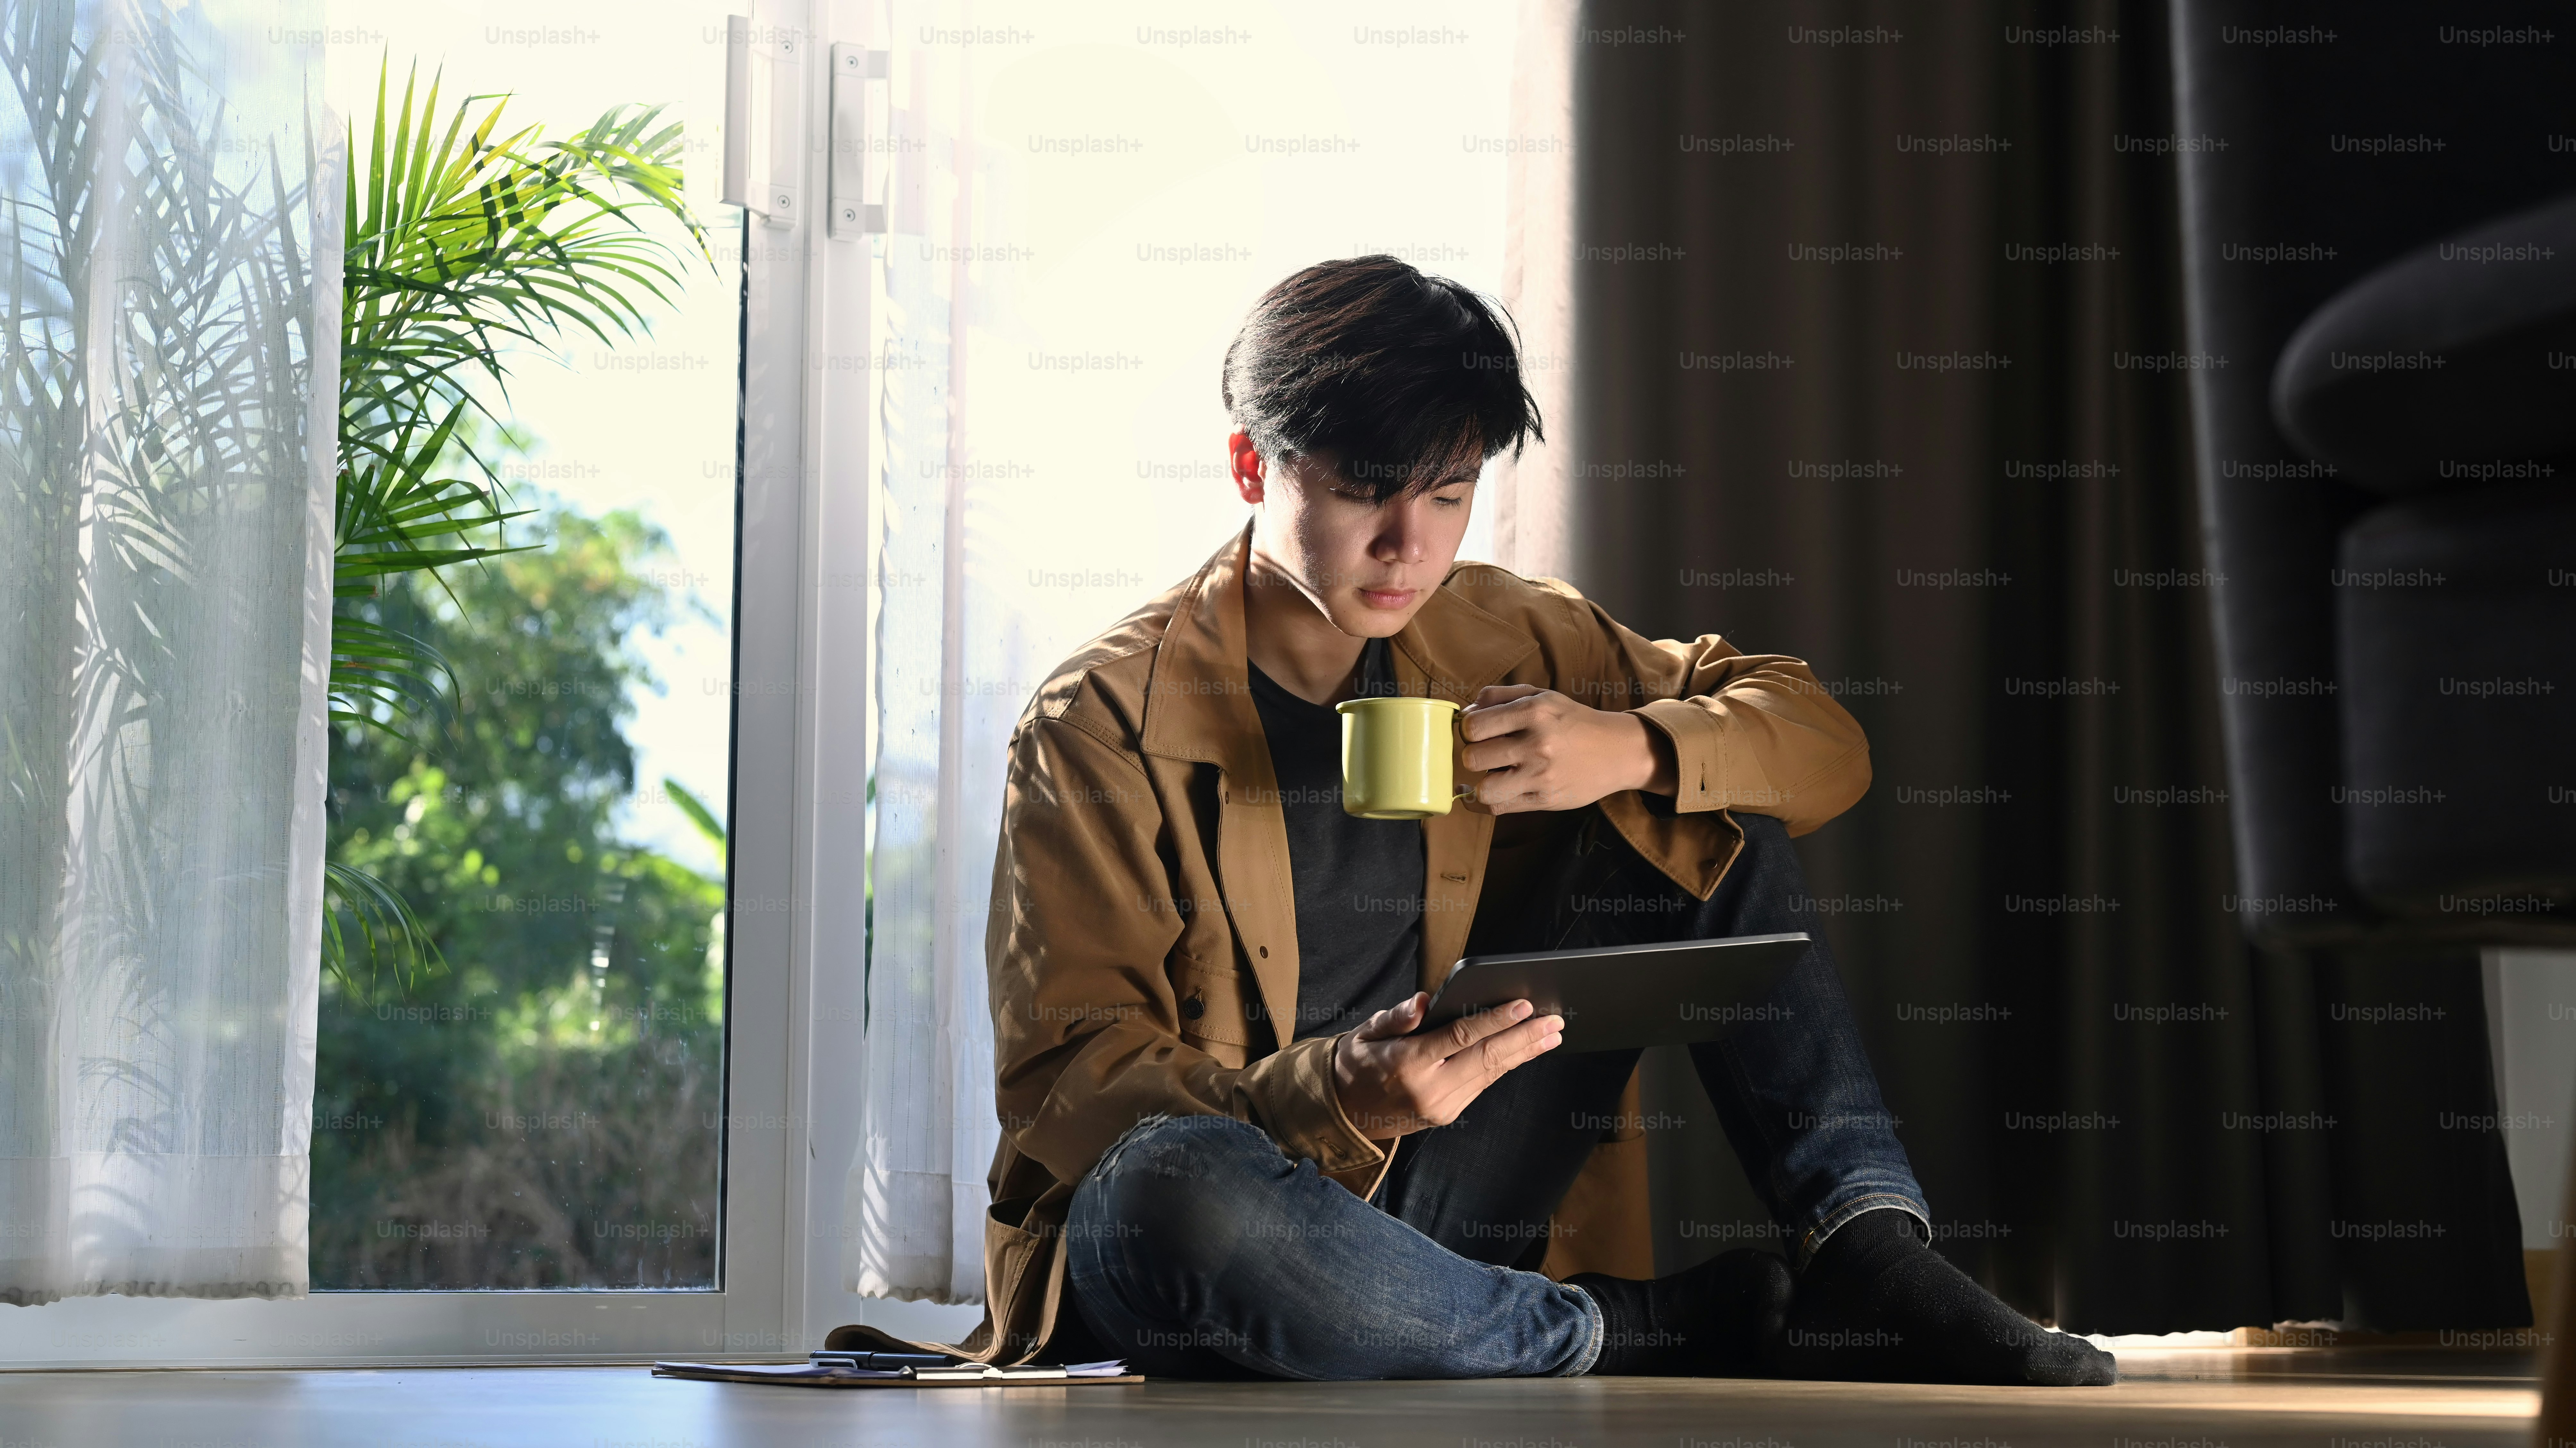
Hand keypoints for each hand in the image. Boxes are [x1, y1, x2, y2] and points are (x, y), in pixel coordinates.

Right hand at [1330, 992, 1562, 1138]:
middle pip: (1486, 1058)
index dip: (1495, 1020)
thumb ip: (1395, 1017)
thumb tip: (1423, 1001)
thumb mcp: (1365, 1033)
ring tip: (1551, 1035)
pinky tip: (1523, 1051)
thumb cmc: (1356, 1062)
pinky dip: (1505, 1066)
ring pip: (1490, 1074)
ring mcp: (1440, 1107)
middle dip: (1524, 1038)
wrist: (1342, 1111)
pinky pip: (1481, 1085)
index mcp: (1407, 1063)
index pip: (1460, 1037)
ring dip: (1523, 1053)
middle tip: (1554, 1022)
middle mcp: (1428, 1089)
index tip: (1523, 1005)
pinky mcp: (1446, 1115)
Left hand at [1459, 684, 1676, 813]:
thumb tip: (1465, 713)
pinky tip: (1500, 788)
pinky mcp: (1545, 800)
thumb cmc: (1571, 721)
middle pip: (1473, 758)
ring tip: (1495, 774)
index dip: (1468, 730)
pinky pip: (1500, 807)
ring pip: (1484, 789)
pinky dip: (1493, 799)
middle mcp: (1537, 744)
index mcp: (1534, 711)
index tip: (1478, 731)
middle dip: (1474, 755)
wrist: (1617, 751)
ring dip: (1483, 782)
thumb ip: (1499, 697)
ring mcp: (1542, 776)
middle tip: (1487, 753)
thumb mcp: (1541, 696)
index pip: (1474, 726)